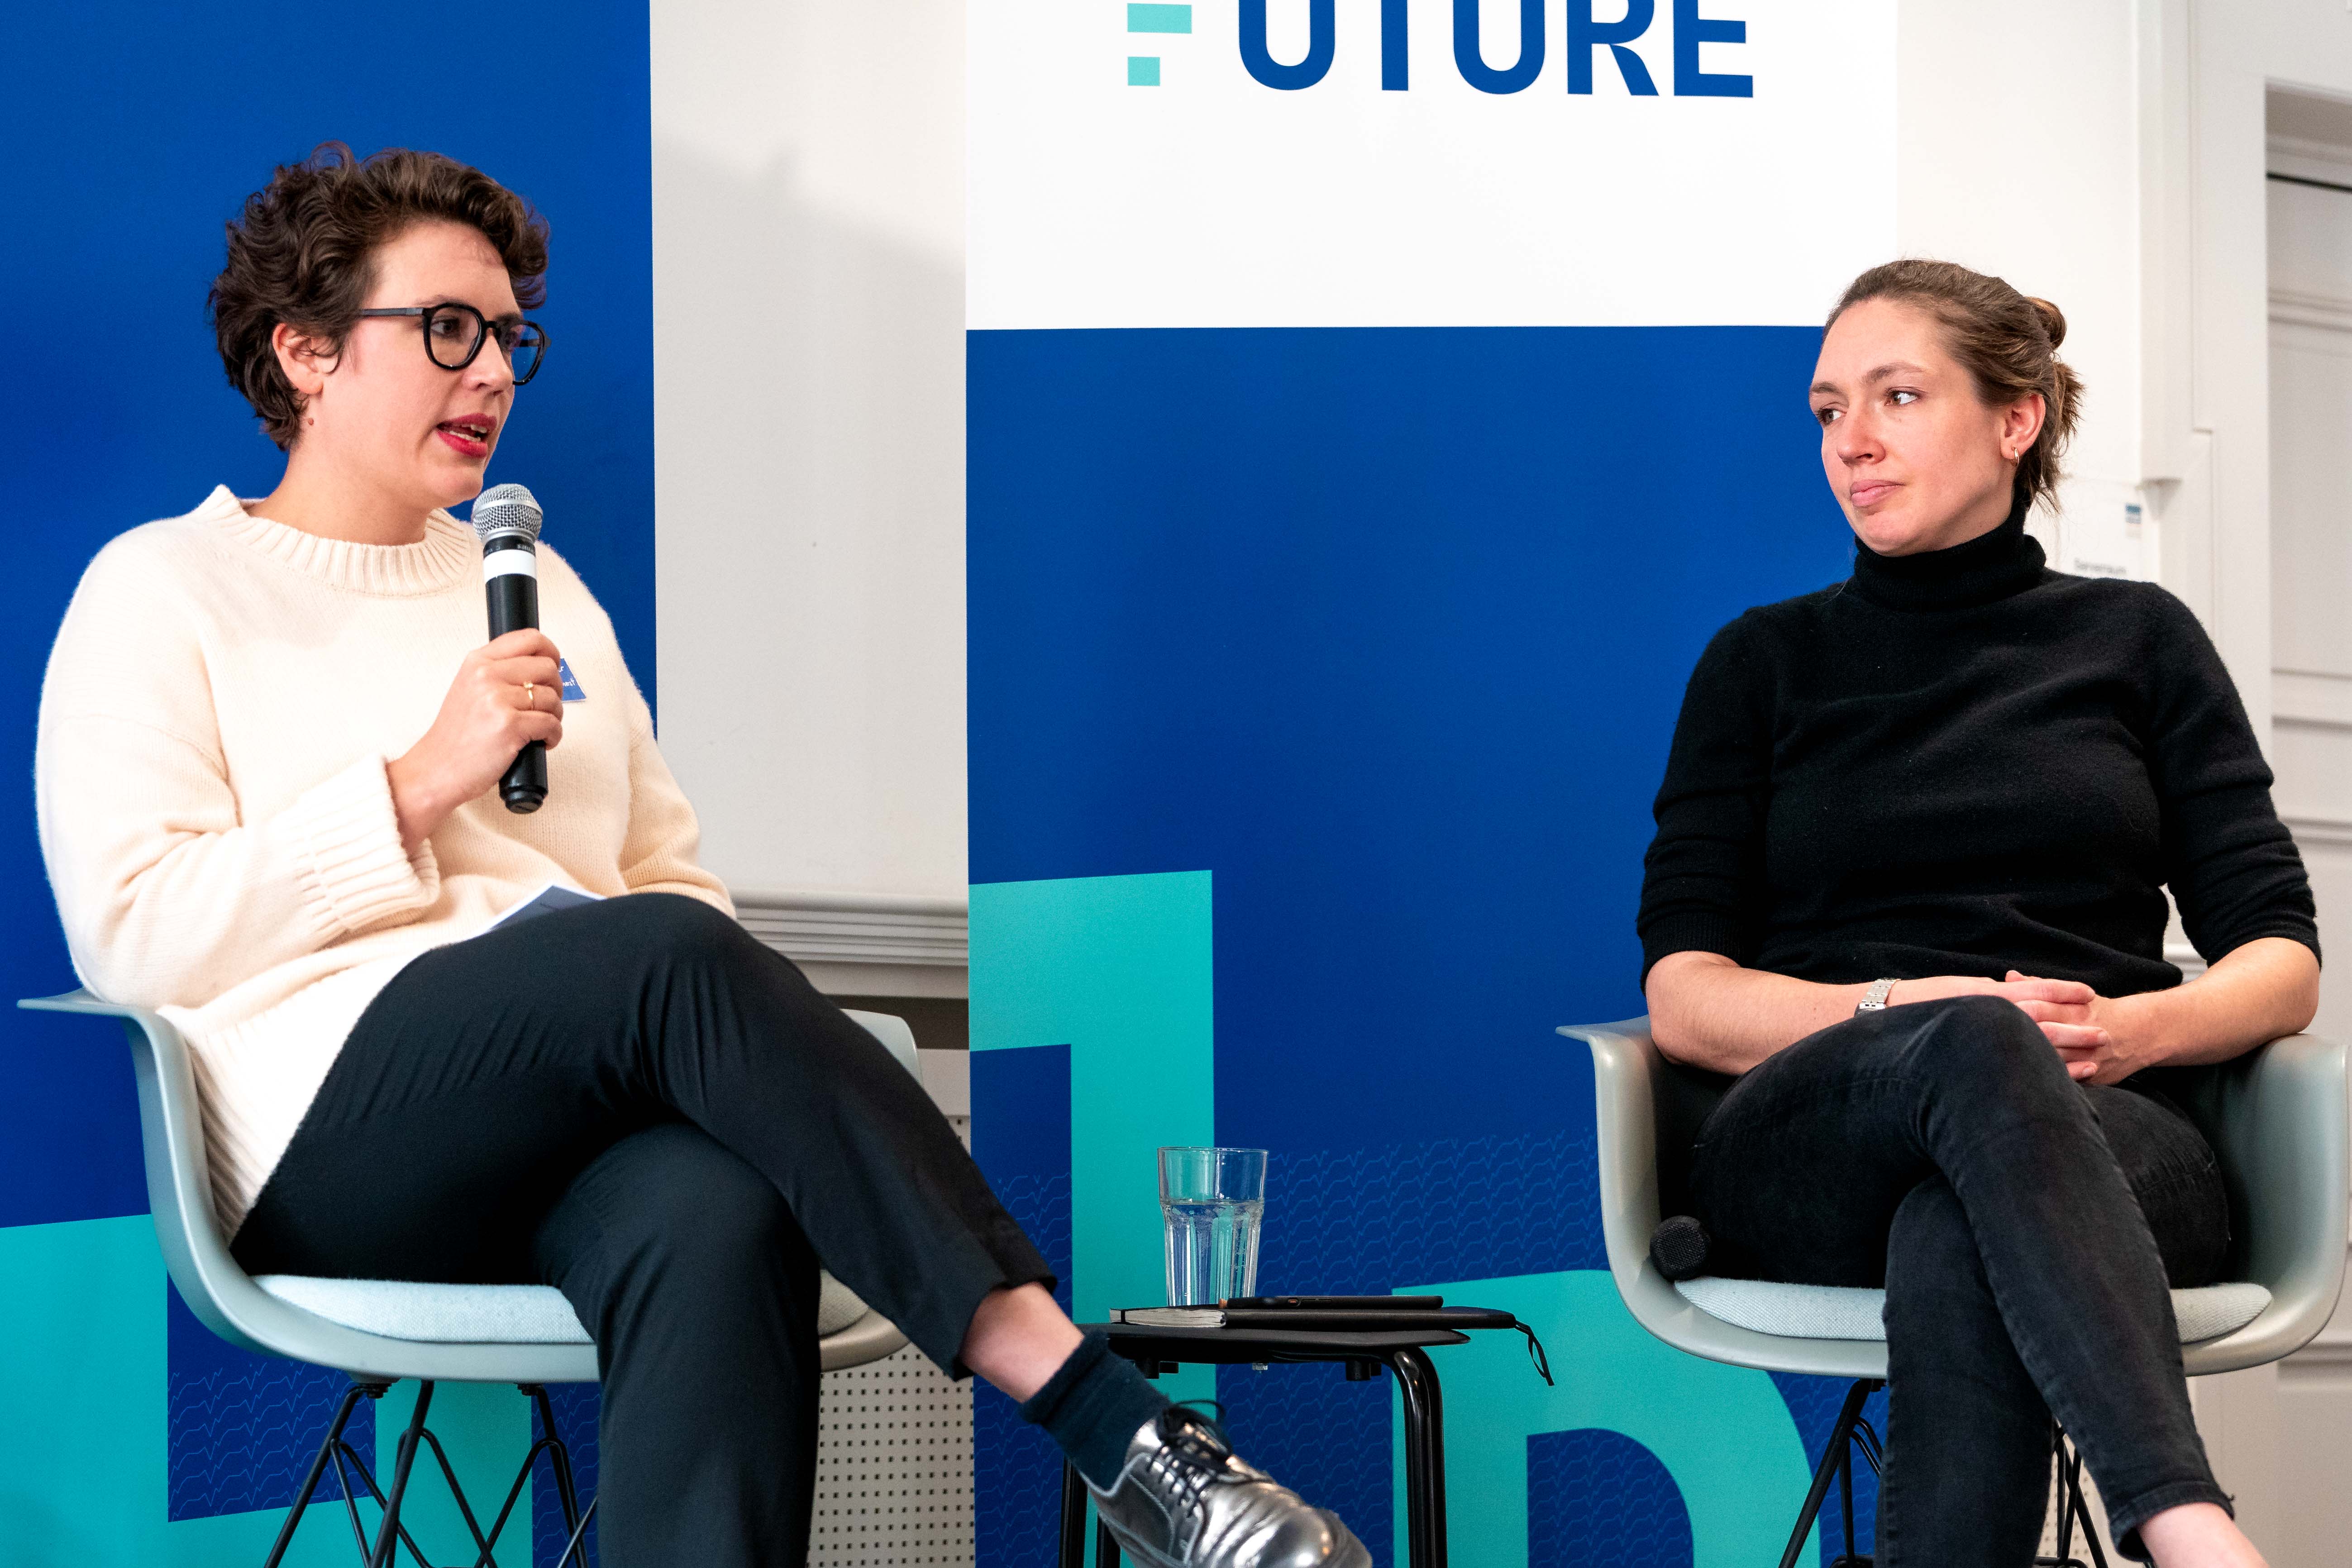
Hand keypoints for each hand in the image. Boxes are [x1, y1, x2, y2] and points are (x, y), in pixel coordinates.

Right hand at [387, 630, 564, 849]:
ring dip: (554, 716)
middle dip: (556, 689)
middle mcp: (487, 676)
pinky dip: (553, 736)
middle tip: (545, 706)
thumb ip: (498, 672)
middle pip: (548, 668)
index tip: (554, 665)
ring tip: (538, 729)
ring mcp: (497, 700)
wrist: (436, 769)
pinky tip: (540, 742)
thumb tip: (538, 666)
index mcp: (478, 662)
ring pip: (552, 698)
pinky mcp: (509, 726)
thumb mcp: (469, 689)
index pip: (529, 639)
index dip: (551, 652)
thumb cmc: (455, 736)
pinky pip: (552, 724)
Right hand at [1883, 973, 2112, 1081]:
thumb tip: (2014, 987)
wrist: (1885, 1017)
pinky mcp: (1980, 1057)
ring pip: (2038, 1044)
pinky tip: (2071, 1077)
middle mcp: (1992, 1015)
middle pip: (2045, 1019)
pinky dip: (2051, 1070)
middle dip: (2077, 1026)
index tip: (2089, 993)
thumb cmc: (1922, 1003)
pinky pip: (2021, 1065)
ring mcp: (1987, 1037)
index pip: (2035, 989)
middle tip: (2107, 1033)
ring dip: (2071, 1051)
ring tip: (2099, 1056)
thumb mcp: (1961, 990)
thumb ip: (1991, 992)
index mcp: (1990, 996)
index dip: (2063, 991)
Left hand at [2001, 970, 2156, 1084]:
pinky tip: (2025, 1082)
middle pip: (2044, 1035)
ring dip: (2028, 1062)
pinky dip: (2049, 1081)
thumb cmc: (2097, 1010)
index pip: (2038, 1008)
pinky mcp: (2094, 1076)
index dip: (2013, 1011)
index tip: (1987, 1013)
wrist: (2141, 1032)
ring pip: (2055, 1061)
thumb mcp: (2073, 995)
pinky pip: (2069, 1081)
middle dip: (2016, 1038)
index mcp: (2073, 1010)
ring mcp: (2089, 1056)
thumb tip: (2009, 976)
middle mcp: (2081, 1033)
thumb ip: (2039, 986)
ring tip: (1998, 1063)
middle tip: (1985, 1041)